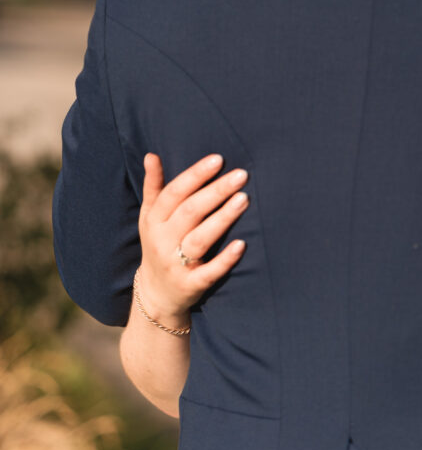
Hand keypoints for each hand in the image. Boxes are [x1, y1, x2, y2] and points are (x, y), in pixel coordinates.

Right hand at [136, 153, 248, 329]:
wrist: (156, 295)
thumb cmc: (158, 245)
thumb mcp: (150, 217)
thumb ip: (153, 186)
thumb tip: (151, 154)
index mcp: (154, 220)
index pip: (175, 192)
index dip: (196, 175)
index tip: (219, 159)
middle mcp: (163, 240)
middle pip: (190, 211)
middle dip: (216, 191)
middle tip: (241, 175)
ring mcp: (176, 264)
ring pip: (200, 238)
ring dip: (222, 218)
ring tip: (244, 199)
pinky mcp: (190, 285)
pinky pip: (209, 272)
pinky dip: (225, 259)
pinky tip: (242, 245)